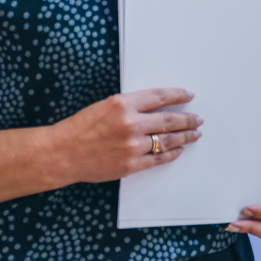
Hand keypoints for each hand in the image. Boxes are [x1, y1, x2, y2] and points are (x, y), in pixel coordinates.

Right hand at [45, 88, 200, 185]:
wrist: (62, 153)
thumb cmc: (80, 127)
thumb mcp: (105, 105)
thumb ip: (131, 105)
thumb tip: (156, 107)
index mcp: (123, 104)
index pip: (160, 96)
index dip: (178, 95)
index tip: (189, 96)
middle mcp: (130, 124)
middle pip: (169, 120)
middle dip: (187, 119)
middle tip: (198, 119)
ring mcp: (131, 146)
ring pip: (166, 140)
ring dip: (184, 137)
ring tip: (194, 134)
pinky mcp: (130, 164)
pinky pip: (157, 159)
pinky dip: (170, 154)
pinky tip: (178, 150)